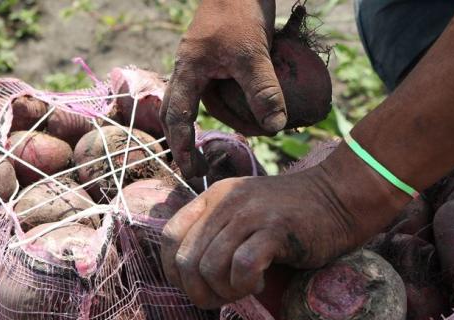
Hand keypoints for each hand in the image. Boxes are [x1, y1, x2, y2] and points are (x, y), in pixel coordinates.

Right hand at [160, 0, 286, 177]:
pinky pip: (225, 91)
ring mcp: (205, 67)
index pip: (178, 116)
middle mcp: (191, 71)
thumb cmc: (241, 13)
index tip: (191, 171)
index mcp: (188, 71)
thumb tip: (275, 129)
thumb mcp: (254, 55)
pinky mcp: (220, 62)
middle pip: (183, 114)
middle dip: (191, 141)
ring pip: (210, 104)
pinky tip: (259, 110)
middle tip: (203, 166)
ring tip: (257, 130)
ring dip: (231, 120)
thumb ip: (264, 91)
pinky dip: (239, 105)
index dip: (182, 146)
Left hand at [160, 147, 409, 308]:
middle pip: (186, 260)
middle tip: (227, 297)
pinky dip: (245, 285)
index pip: (168, 238)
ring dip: (225, 292)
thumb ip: (216, 235)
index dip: (173, 272)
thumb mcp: (244, 215)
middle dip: (200, 292)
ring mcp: (250, 214)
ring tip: (246, 289)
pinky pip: (242, 267)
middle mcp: (225, 202)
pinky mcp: (275, 229)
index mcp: (213, 197)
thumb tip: (190, 279)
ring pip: (210, 267)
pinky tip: (260, 283)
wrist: (340, 198)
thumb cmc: (293, 216)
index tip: (198, 287)